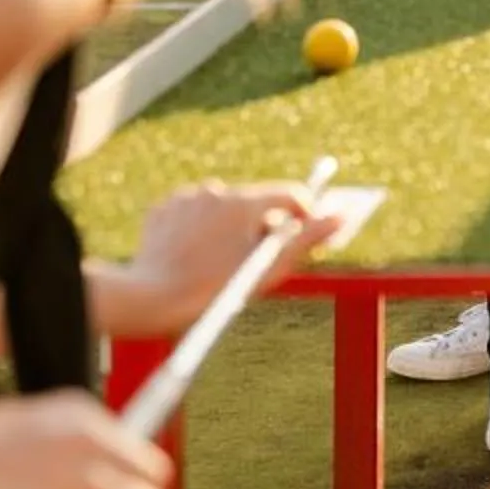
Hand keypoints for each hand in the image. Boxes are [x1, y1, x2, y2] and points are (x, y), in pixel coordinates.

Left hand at [108, 180, 344, 339]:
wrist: (150, 298)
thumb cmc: (213, 289)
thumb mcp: (266, 268)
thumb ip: (306, 240)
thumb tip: (339, 218)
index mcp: (245, 201)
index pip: (289, 194)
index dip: (303, 213)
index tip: (306, 233)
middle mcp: (216, 191)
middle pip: (255, 201)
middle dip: (262, 225)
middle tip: (257, 259)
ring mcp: (187, 198)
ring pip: (222, 207)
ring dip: (229, 226)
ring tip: (220, 261)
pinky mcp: (164, 210)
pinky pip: (193, 213)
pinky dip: (199, 229)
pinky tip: (194, 254)